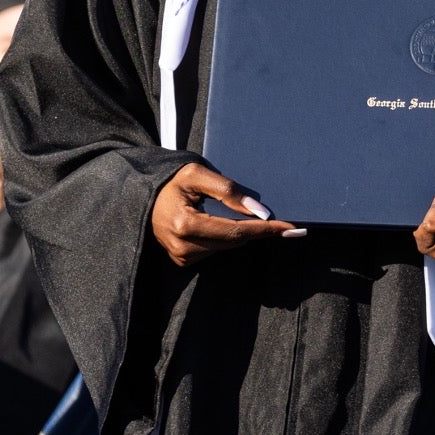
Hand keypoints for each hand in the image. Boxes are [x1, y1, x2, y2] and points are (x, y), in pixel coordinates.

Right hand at [150, 162, 303, 266]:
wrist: (144, 196)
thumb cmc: (171, 181)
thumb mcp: (196, 174)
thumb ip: (227, 190)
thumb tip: (258, 210)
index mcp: (185, 225)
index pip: (236, 232)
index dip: (265, 229)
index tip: (290, 228)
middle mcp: (183, 247)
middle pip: (234, 241)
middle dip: (260, 231)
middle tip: (287, 225)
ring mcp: (182, 257)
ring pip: (227, 247)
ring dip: (242, 233)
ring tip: (252, 219)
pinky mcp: (183, 260)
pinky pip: (216, 249)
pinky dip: (226, 237)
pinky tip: (226, 223)